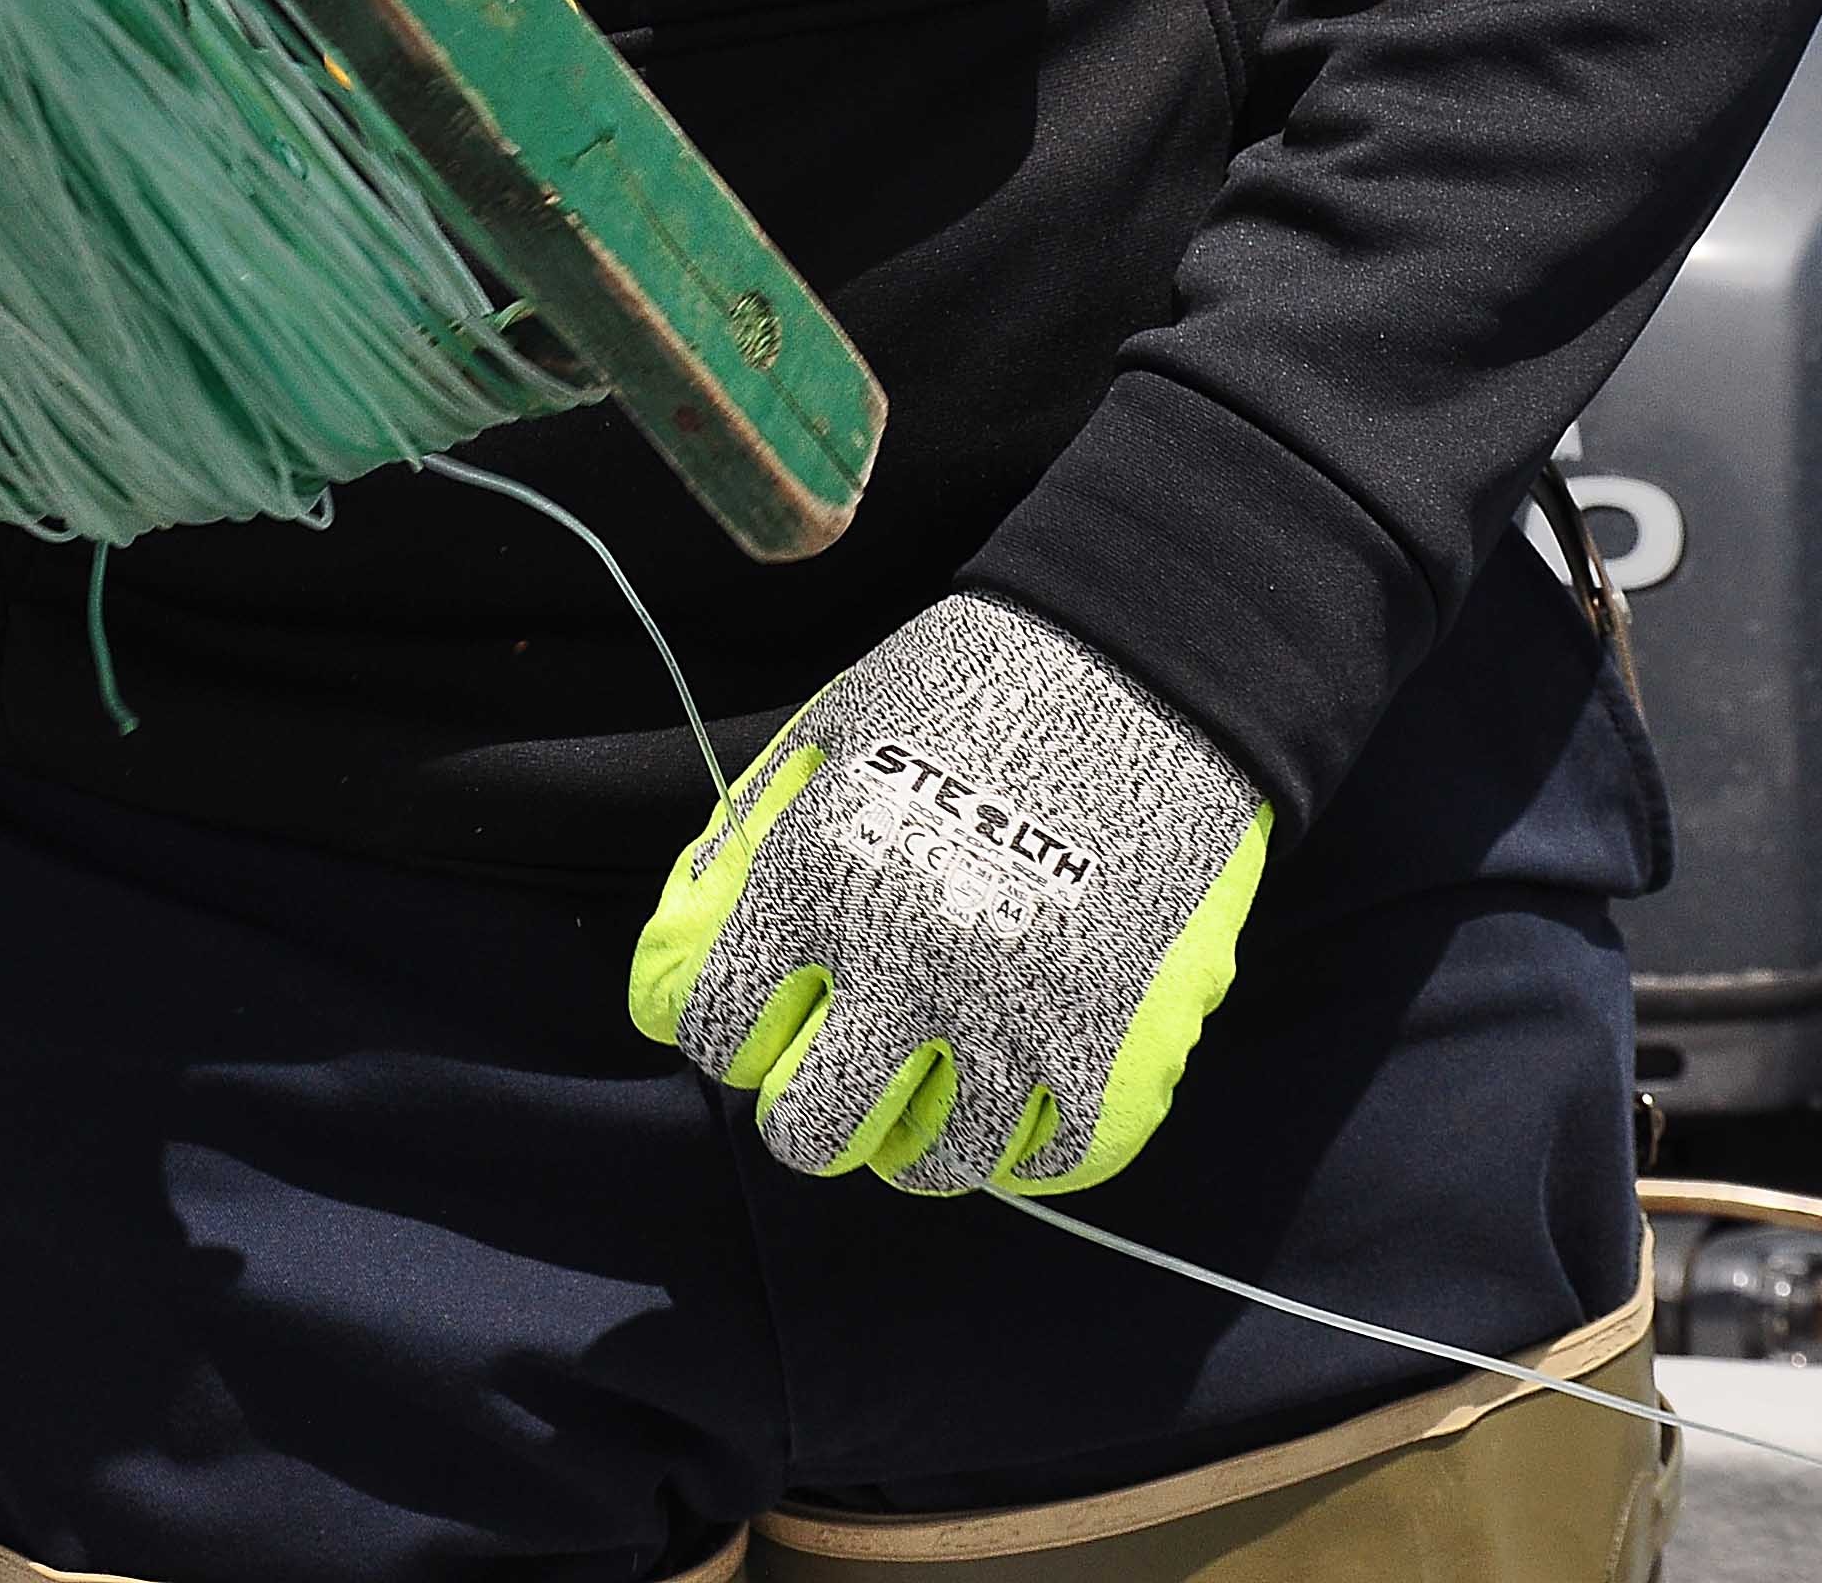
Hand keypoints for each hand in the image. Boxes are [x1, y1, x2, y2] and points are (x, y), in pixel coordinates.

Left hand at [630, 594, 1272, 1195]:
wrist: (1143, 657)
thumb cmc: (976, 683)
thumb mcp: (831, 734)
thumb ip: (749, 845)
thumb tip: (678, 958)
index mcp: (813, 883)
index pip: (720, 1033)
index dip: (735, 1038)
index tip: (772, 1022)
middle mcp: (899, 962)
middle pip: (813, 1131)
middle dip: (814, 1115)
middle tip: (848, 1077)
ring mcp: (1009, 1009)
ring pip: (936, 1164)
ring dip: (925, 1142)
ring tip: (940, 1095)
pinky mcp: (1111, 1033)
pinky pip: (1055, 1155)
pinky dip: (1032, 1146)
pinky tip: (1024, 1101)